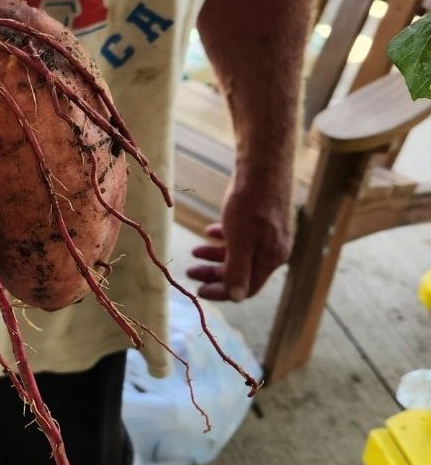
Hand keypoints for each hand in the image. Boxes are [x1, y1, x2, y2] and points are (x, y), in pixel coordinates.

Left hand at [186, 177, 293, 301]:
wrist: (262, 165)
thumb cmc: (250, 203)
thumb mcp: (240, 240)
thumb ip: (238, 270)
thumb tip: (236, 298)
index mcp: (271, 259)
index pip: (246, 289)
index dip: (222, 292)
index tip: (198, 290)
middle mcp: (273, 249)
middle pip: (242, 272)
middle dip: (214, 274)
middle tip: (190, 271)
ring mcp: (269, 233)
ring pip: (240, 253)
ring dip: (216, 255)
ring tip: (195, 250)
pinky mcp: (263, 218)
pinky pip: (243, 236)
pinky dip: (225, 238)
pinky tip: (210, 231)